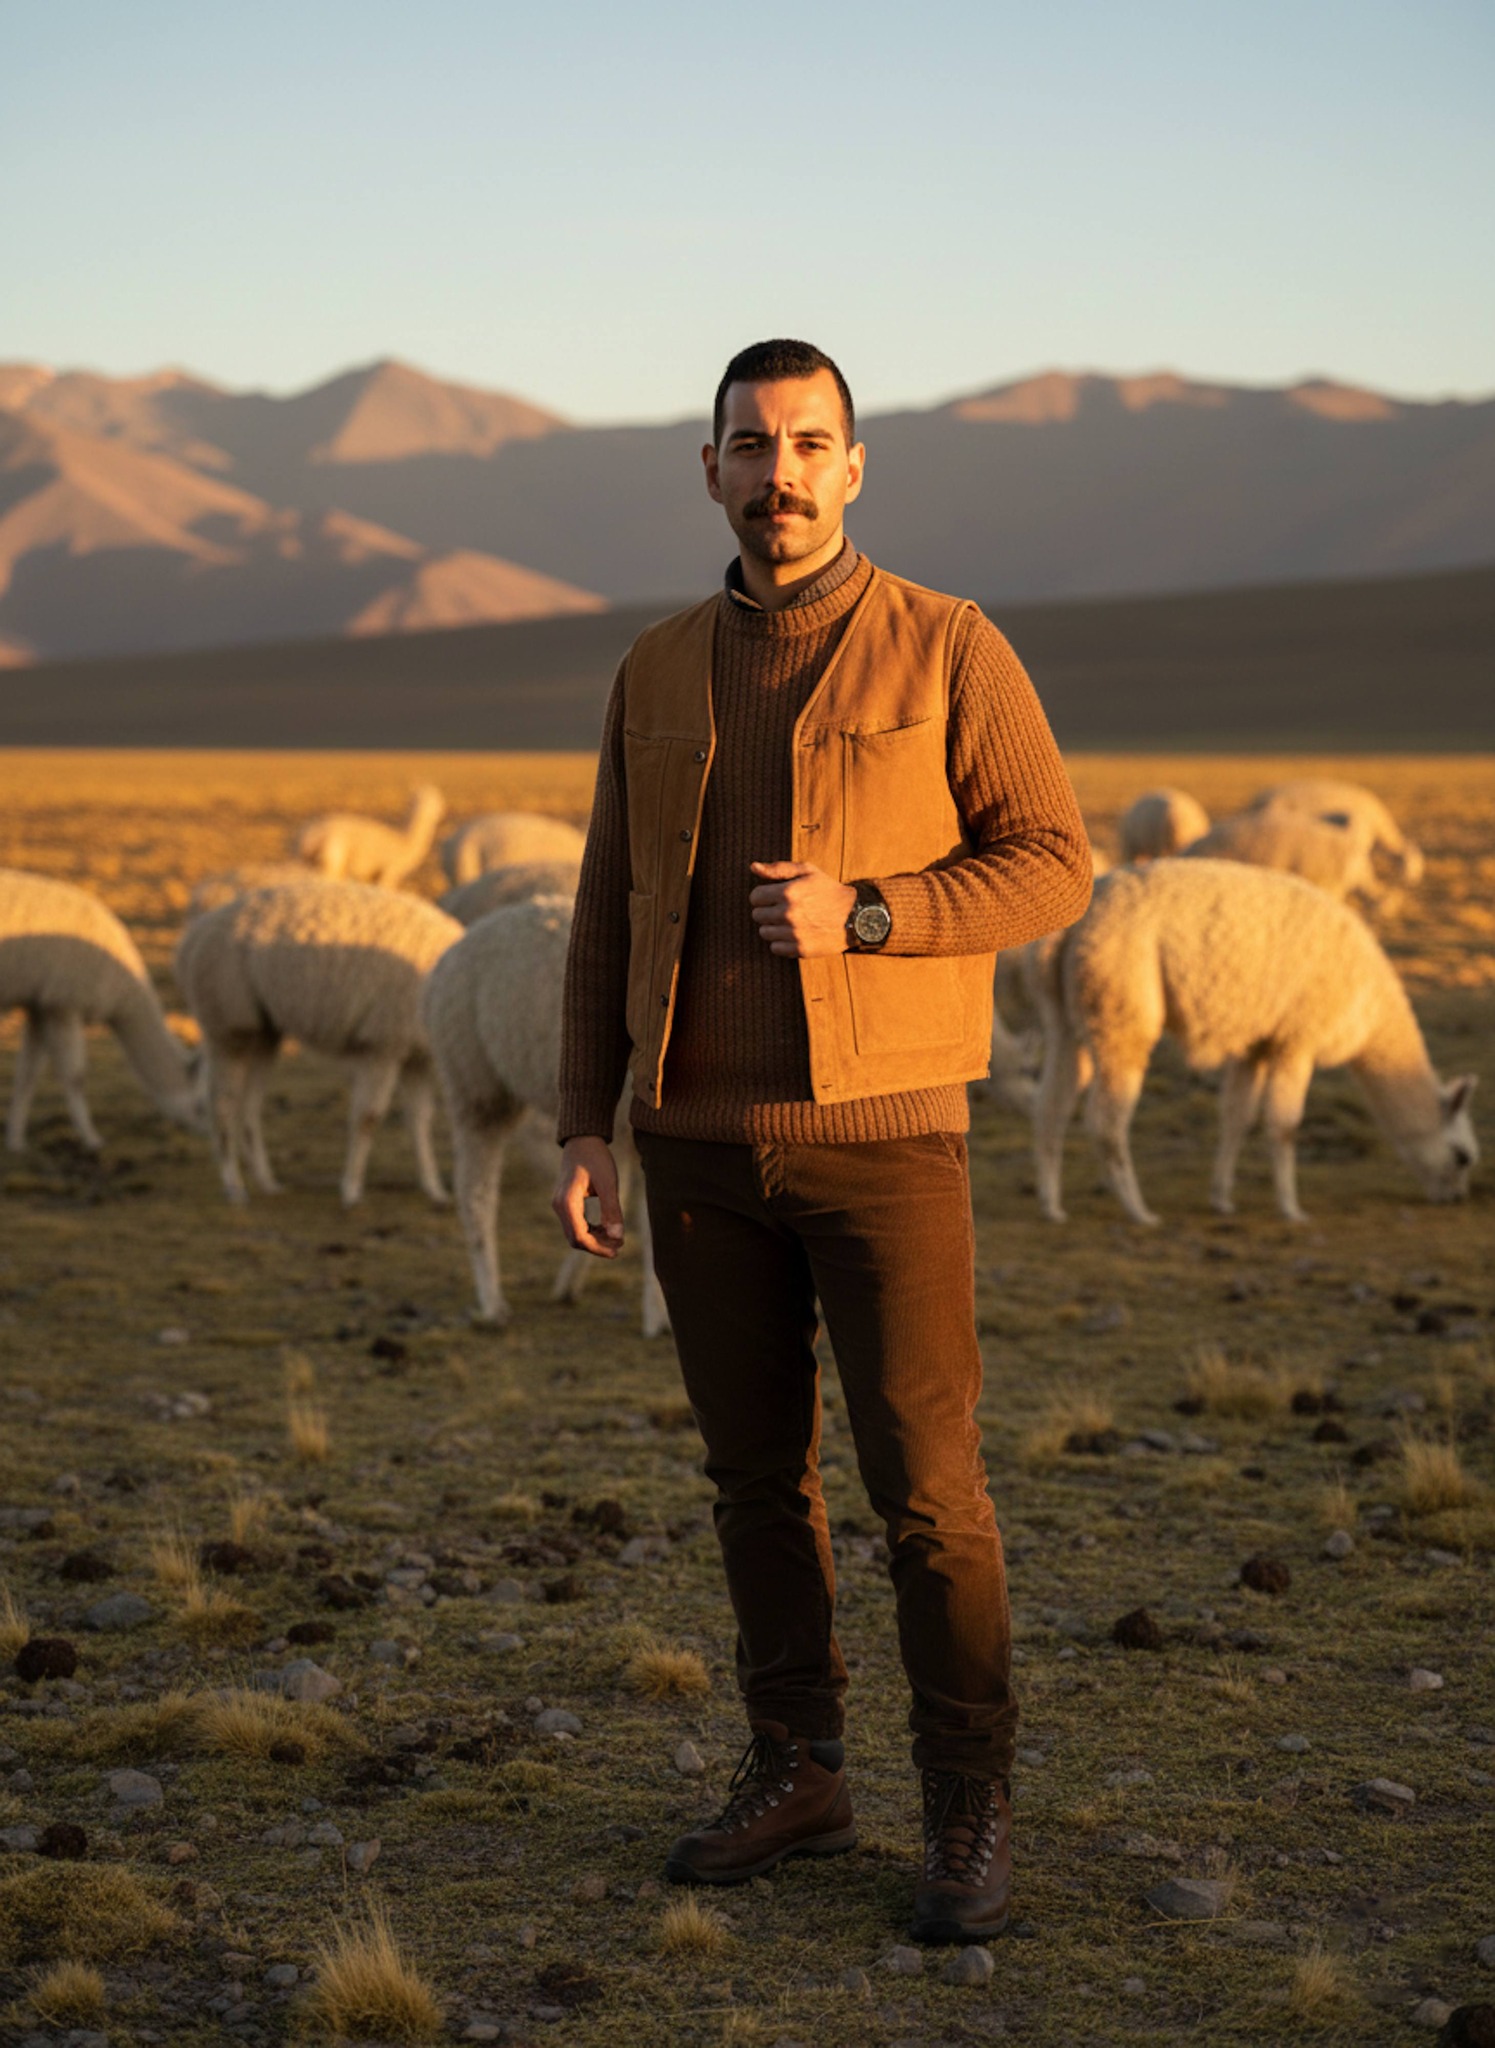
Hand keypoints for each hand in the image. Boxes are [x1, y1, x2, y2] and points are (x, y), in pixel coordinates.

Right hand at [552, 1136, 624, 1258]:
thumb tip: (617, 1236)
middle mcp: (559, 1206)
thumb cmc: (596, 1158)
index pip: (580, 1237)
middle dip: (597, 1246)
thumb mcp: (608, 1183)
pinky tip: (606, 1228)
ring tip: (616, 1238)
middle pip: (575, 1239)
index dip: (598, 1248)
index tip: (617, 1249)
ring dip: (594, 1239)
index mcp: (567, 1202)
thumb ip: (612, 1210)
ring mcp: (560, 1205)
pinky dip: (590, 1230)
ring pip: (575, 1233)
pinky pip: (575, 1224)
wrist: (582, 1139)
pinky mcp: (565, 1203)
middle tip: (619, 1246)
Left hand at [749, 861, 856, 957]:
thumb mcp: (807, 871)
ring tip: (790, 922)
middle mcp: (788, 913)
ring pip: (765, 933)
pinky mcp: (800, 949)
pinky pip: (775, 948)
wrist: (856, 915)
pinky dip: (782, 942)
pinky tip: (794, 934)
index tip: (773, 897)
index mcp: (788, 892)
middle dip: (767, 911)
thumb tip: (753, 867)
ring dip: (774, 927)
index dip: (763, 896)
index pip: (755, 897)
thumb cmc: (829, 890)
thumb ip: (778, 868)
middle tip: (784, 909)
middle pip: (757, 916)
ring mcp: (794, 933)